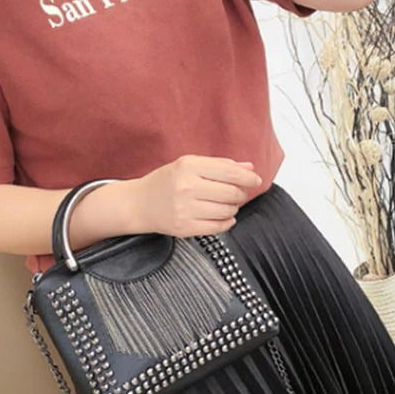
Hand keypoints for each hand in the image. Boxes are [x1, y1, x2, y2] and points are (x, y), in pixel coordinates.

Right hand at [125, 154, 262, 236]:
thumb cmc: (165, 182)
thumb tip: (249, 168)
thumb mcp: (189, 165)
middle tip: (238, 193)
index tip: (255, 180)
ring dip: (233, 208)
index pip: (229, 172)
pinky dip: (226, 222)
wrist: (139, 204)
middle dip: (240, 194)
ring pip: (226, 211)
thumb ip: (219, 165)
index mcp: (188, 167)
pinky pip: (217, 227)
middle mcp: (186, 188)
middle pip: (231, 193)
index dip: (247, 178)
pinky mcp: (185, 228)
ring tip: (227, 204)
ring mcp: (185, 210)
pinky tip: (224, 217)